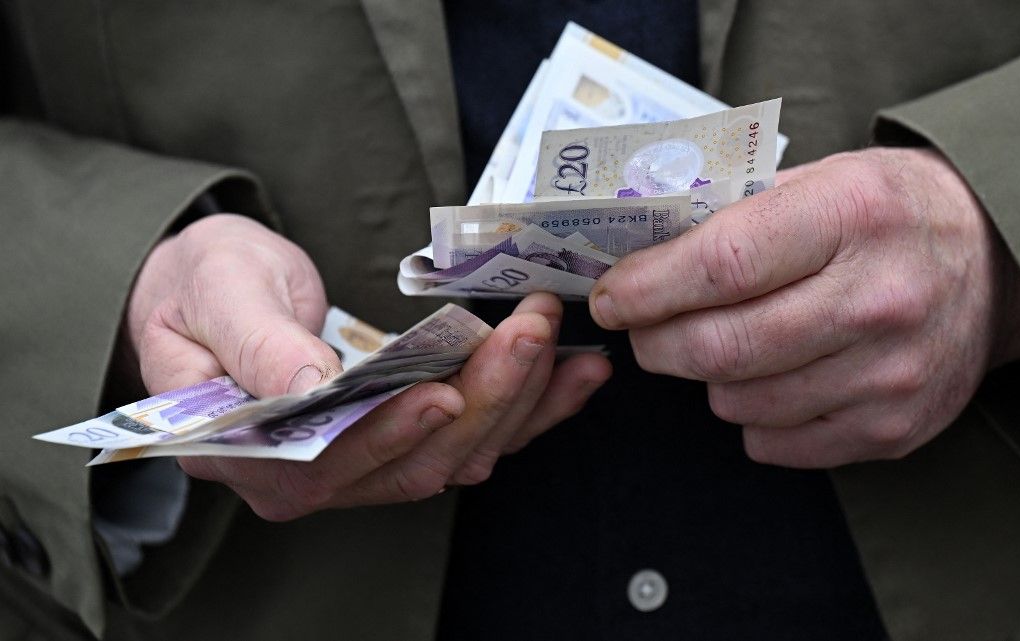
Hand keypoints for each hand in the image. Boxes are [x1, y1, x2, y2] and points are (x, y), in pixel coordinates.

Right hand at [128, 214, 610, 518]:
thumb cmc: (202, 287)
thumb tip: (308, 383)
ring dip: (516, 401)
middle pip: (410, 463)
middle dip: (481, 398)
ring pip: (454, 455)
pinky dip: (528, 409)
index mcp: (248, 453)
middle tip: (529, 331)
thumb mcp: (216, 292)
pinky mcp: (402, 439)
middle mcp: (310, 475)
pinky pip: (473, 436)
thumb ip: (255, 340)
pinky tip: (572, 376)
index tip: (446, 390)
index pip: (326, 461)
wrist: (217, 290)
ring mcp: (361, 464)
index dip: (389, 434)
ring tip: (560, 344)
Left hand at [589, 148, 1019, 467]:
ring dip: (706, 378)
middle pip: (721, 346)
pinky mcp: (894, 428)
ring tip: (719, 344)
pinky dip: (750, 415)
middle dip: (655, 343)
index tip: (610, 297)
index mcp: (849, 215)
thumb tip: (634, 252)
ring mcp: (890, 373)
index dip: (647, 288)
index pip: (721, 265)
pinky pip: (775, 442)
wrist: (992, 260)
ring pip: (739, 401)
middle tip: (640, 330)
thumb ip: (729, 214)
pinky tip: (767, 377)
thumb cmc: (885, 213)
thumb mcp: (818, 179)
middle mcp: (878, 297)